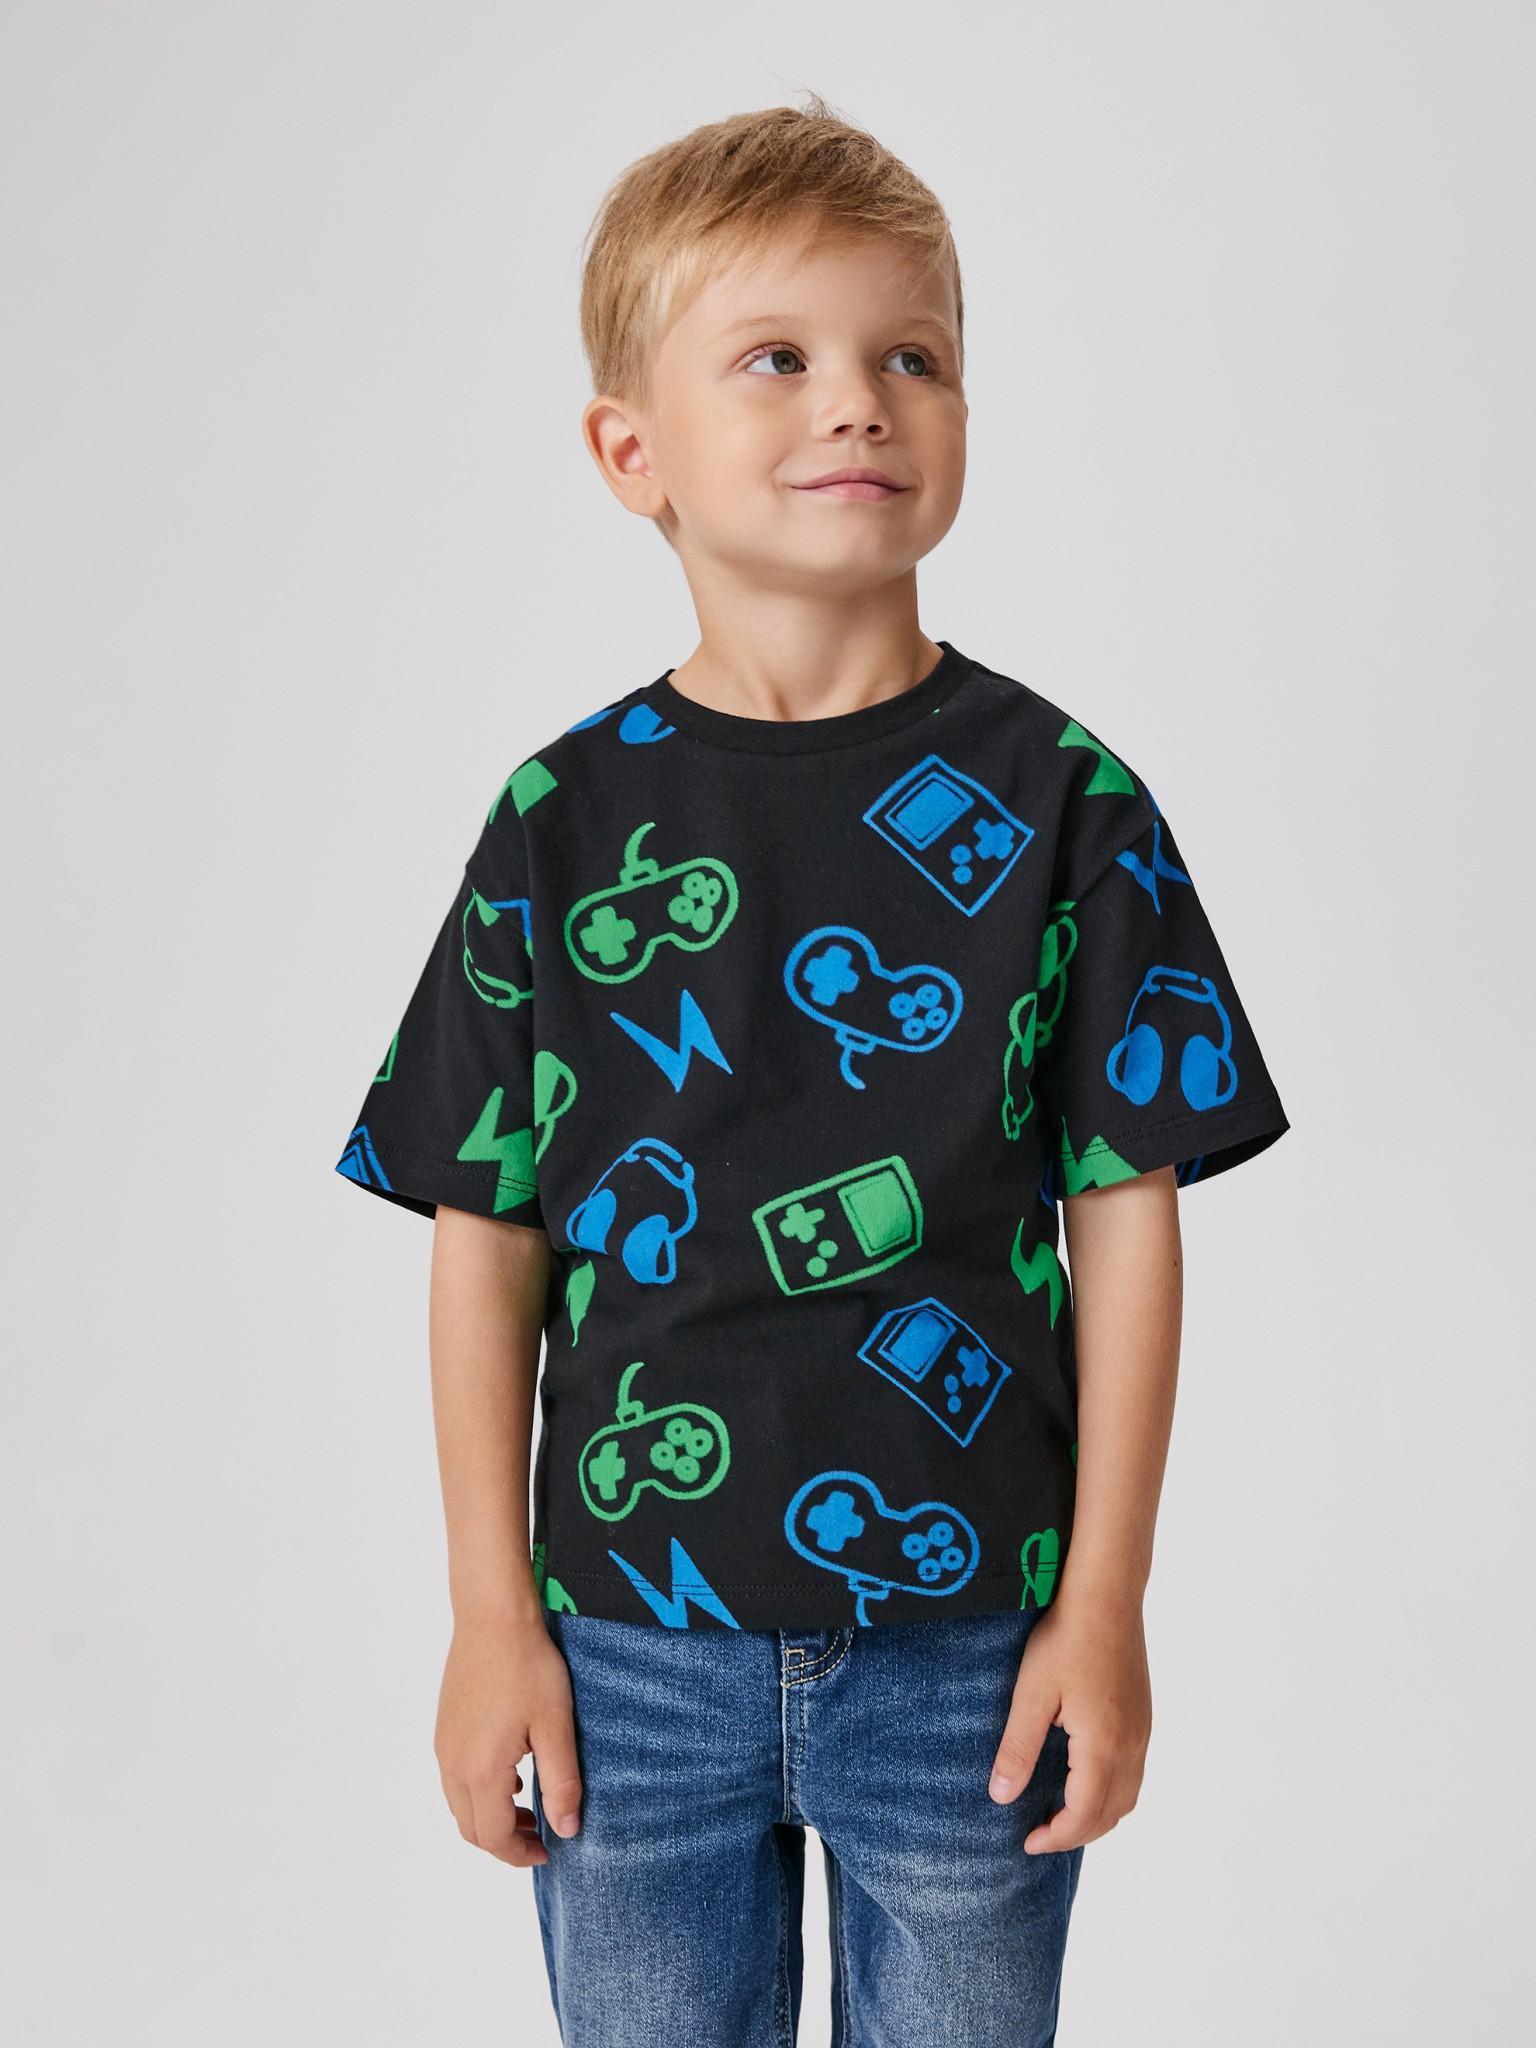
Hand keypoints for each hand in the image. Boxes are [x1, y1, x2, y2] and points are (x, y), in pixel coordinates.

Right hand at [434, 1611, 583, 1865]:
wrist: (492, 1617)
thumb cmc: (529, 1666)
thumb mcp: (556, 1727)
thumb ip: (561, 1784)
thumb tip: (566, 1831)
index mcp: (480, 1771)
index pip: (493, 1837)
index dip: (520, 1854)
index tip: (549, 1851)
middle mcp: (452, 1764)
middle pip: (472, 1828)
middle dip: (505, 1842)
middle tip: (541, 1836)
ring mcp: (444, 1745)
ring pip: (460, 1805)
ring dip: (491, 1818)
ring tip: (530, 1807)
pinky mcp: (444, 1727)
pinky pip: (455, 1778)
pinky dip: (479, 1793)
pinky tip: (511, 1774)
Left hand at [987, 1588, 1150, 1853]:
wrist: (1106, 1595)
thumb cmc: (1065, 1639)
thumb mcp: (1031, 1695)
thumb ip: (1018, 1749)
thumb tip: (1001, 1798)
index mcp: (1103, 1746)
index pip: (1084, 1815)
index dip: (1056, 1836)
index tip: (1026, 1841)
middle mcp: (1131, 1745)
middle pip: (1112, 1813)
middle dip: (1077, 1833)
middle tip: (1039, 1833)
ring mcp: (1142, 1730)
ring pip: (1128, 1795)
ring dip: (1097, 1815)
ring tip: (1061, 1811)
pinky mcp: (1142, 1715)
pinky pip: (1133, 1772)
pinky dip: (1110, 1791)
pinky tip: (1083, 1775)